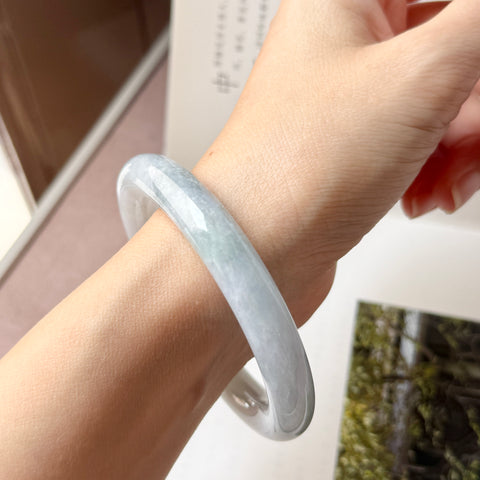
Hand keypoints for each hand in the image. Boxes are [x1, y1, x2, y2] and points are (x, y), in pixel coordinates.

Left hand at [194, 0, 479, 324]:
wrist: (259, 250)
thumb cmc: (297, 169)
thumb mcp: (419, 75)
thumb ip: (475, 22)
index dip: (468, 28)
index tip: (472, 66)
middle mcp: (344, 42)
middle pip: (453, 43)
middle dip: (475, 100)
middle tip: (472, 135)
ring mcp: (351, 97)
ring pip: (447, 95)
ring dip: (465, 142)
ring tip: (447, 179)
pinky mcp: (359, 144)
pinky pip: (424, 136)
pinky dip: (439, 166)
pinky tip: (425, 193)